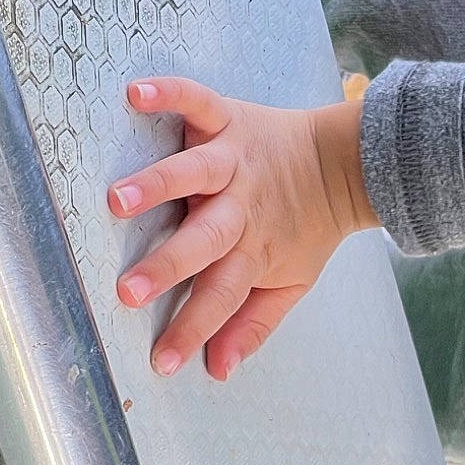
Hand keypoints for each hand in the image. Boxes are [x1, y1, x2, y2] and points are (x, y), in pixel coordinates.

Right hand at [107, 77, 377, 379]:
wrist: (345, 164)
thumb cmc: (305, 227)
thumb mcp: (291, 282)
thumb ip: (253, 324)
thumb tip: (217, 370)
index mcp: (252, 249)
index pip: (219, 297)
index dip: (192, 330)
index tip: (161, 362)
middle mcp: (240, 207)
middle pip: (204, 241)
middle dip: (167, 267)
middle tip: (128, 290)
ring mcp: (233, 161)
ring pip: (194, 174)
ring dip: (158, 186)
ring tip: (119, 200)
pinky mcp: (229, 119)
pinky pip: (197, 103)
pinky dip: (169, 95)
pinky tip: (135, 93)